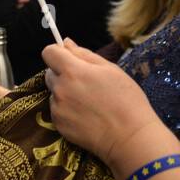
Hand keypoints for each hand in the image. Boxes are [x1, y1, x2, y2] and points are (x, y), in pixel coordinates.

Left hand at [41, 38, 166, 168]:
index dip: (58, 53)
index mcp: (72, 71)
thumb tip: (65, 42)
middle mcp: (60, 88)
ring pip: (54, 92)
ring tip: (89, 103)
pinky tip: (85, 116)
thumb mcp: (110, 70)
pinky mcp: (58, 124)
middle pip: (50, 73)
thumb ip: (84, 54)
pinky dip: (66, 110)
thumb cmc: (126, 99)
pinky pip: (57, 110)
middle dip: (63, 74)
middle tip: (85, 83)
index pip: (49, 52)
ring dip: (65, 93)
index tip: (68, 58)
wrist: (130, 137)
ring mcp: (57, 108)